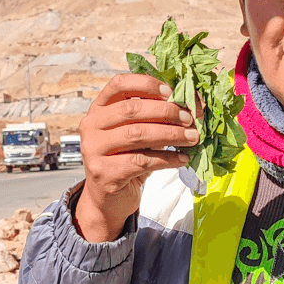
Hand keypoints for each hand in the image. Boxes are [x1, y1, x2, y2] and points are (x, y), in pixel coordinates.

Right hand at [75, 74, 199, 241]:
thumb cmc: (127, 159)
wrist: (109, 199)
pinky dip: (167, 159)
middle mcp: (91, 126)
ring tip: (192, 138)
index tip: (172, 92)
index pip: (119, 84)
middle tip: (190, 119)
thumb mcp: (137, 133)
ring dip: (171, 135)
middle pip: (132, 109)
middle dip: (166, 112)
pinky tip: (182, 159)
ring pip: (137, 135)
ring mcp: (94, 150)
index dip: (147, 84)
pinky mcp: (104, 173)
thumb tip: (191, 105)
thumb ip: (154, 117)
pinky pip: (142, 162)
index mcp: (99, 108)